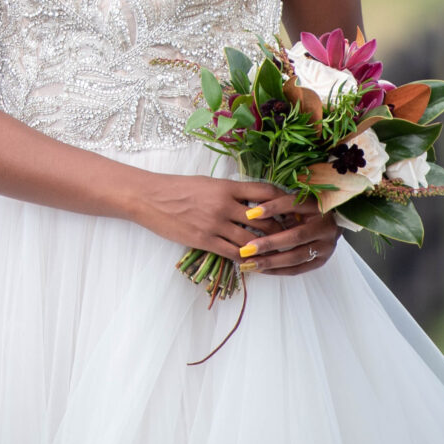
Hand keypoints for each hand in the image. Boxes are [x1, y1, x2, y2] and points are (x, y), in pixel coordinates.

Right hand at [131, 172, 315, 264]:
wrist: (149, 198)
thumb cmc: (177, 188)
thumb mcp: (208, 183)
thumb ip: (231, 192)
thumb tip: (253, 201)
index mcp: (226, 187)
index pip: (265, 192)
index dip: (283, 201)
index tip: (293, 208)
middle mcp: (224, 205)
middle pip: (264, 220)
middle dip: (281, 229)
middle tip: (293, 235)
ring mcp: (214, 224)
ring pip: (251, 240)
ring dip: (266, 247)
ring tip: (278, 252)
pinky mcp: (204, 240)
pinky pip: (232, 252)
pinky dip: (246, 258)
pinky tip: (254, 261)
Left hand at [237, 199, 340, 276]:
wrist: (331, 223)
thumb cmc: (306, 209)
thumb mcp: (296, 200)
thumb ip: (281, 204)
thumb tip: (253, 212)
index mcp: (320, 206)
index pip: (294, 205)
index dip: (272, 208)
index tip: (250, 214)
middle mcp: (326, 227)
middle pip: (296, 236)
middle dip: (269, 243)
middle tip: (247, 248)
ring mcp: (326, 246)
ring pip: (296, 257)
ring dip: (271, 261)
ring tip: (250, 263)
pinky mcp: (321, 261)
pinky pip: (297, 269)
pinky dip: (278, 270)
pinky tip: (261, 269)